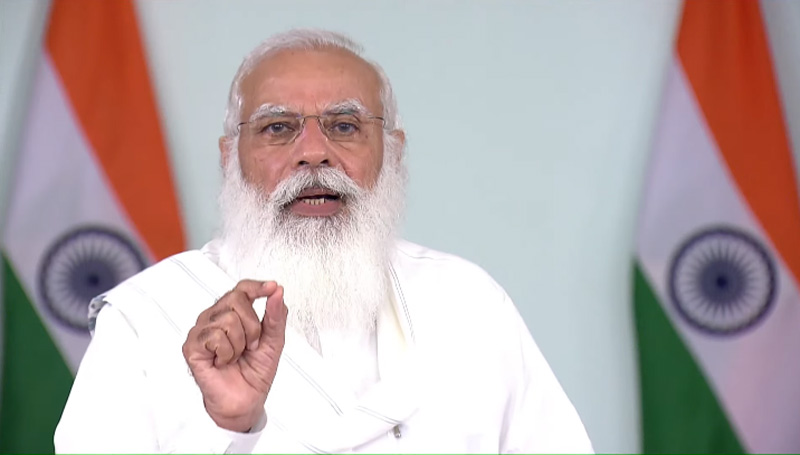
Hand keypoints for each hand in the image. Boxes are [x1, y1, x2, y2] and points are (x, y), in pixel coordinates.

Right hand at [182, 280, 287, 431]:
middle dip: (253, 326)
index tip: (272, 288)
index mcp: (232, 313)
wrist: (246, 400)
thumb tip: (277, 292)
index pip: (242, 288)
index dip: (257, 286)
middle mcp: (214, 317)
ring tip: (236, 356)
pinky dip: (227, 353)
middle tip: (251, 346)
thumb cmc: (255, 371)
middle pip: (236, 298)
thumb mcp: (274, 341)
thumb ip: (276, 316)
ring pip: (228, 319)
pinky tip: (223, 362)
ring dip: (240, 343)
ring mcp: (201, 330)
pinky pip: (215, 336)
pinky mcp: (192, 346)